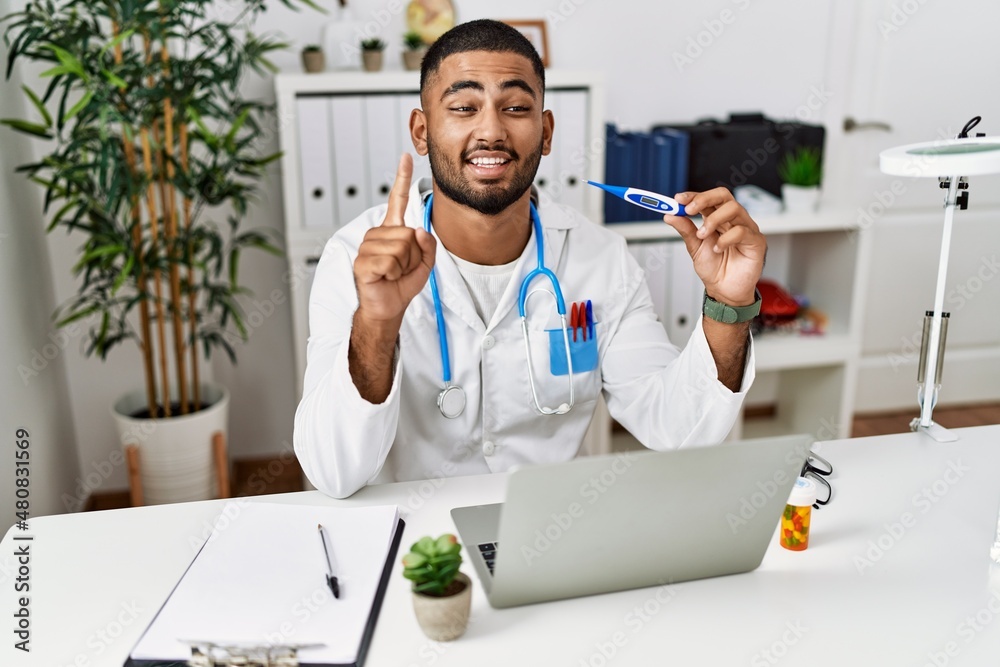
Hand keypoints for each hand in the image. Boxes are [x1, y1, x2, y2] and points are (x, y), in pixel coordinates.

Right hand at [353, 154, 436, 324]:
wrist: (388, 306)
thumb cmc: (402, 284)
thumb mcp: (425, 263)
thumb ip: (429, 245)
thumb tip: (418, 231)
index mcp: (392, 230)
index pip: (397, 200)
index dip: (402, 179)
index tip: (405, 158)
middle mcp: (378, 234)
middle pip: (408, 234)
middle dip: (413, 256)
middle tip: (402, 268)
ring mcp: (367, 246)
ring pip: (401, 248)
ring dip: (404, 266)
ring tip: (393, 273)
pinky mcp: (362, 261)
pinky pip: (390, 261)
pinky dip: (393, 273)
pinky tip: (384, 277)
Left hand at [666, 188, 765, 305]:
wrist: (724, 290)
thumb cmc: (714, 268)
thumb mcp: (694, 247)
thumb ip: (685, 229)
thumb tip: (671, 215)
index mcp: (718, 218)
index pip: (709, 198)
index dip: (694, 195)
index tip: (678, 199)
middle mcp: (733, 220)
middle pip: (724, 196)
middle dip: (704, 199)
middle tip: (689, 210)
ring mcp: (746, 228)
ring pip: (734, 208)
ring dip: (713, 220)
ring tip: (702, 235)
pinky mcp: (756, 241)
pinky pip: (742, 231)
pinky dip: (725, 239)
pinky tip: (718, 249)